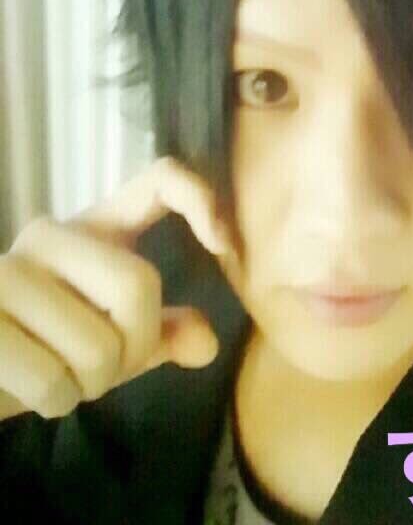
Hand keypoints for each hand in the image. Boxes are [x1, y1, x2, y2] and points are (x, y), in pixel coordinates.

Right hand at [0, 157, 231, 421]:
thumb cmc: (49, 346)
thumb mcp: (112, 336)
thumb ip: (161, 334)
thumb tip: (206, 343)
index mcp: (93, 226)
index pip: (158, 180)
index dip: (200, 199)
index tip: (223, 244)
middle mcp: (49, 235)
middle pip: (138, 286)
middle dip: (135, 349)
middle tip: (105, 366)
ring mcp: (7, 272)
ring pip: (98, 346)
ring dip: (91, 385)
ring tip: (63, 374)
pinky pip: (53, 380)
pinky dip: (57, 401)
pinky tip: (33, 389)